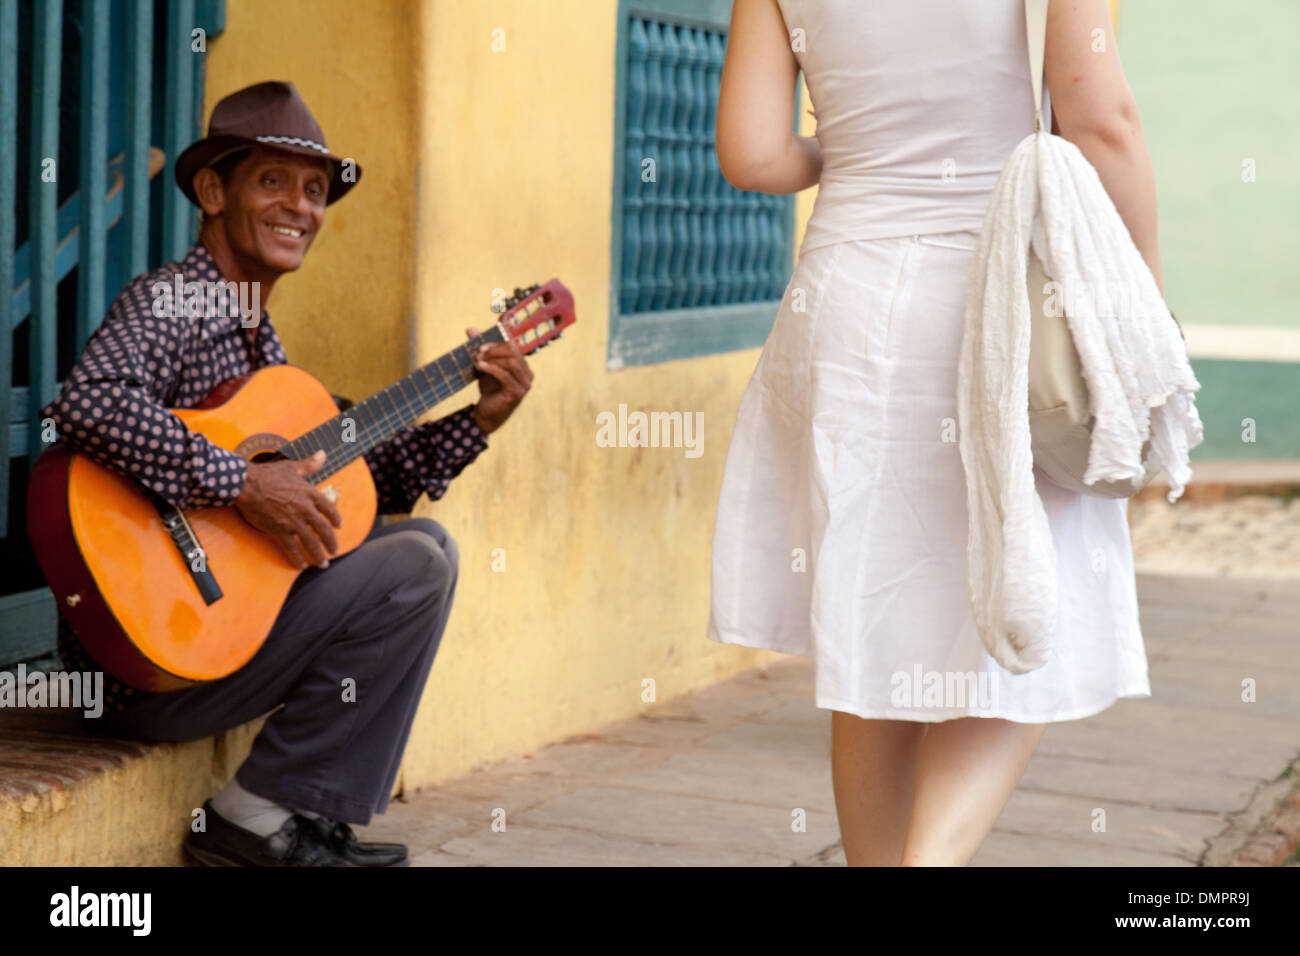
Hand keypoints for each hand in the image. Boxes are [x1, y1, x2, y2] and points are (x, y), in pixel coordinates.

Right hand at [235, 450, 341, 569]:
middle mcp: (305, 509)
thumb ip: (309, 464)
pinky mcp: (279, 530)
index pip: (329, 508)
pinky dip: (297, 558)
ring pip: (311, 542)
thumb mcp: (292, 467)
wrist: (247, 484)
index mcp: (309, 493)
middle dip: (331, 543)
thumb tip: (323, 454)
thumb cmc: (268, 474)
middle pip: (324, 530)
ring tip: (323, 564)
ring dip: (318, 555)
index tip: (339, 526)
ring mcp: (293, 521)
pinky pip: (291, 548)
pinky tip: (301, 565)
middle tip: (334, 551)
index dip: (335, 518)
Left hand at [465, 326, 532, 433]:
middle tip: (478, 354)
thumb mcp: (485, 366)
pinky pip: (505, 375)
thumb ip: (480, 348)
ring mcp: (525, 385)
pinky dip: (491, 368)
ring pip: (511, 362)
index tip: (480, 347)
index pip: (513, 347)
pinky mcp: (517, 394)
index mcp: (523, 366)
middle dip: (494, 350)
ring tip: (477, 362)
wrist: (487, 413)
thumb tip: (470, 329)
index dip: (496, 344)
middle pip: (513, 352)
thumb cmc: (489, 389)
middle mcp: (528, 374)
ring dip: (492, 359)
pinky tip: (479, 367)